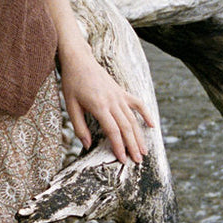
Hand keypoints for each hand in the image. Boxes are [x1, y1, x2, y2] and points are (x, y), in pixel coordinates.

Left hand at [59, 47, 152, 165]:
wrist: (79, 60)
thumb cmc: (72, 84)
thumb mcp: (70, 106)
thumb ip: (79, 127)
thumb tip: (87, 145)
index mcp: (99, 106)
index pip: (113, 131)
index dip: (119, 147)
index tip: (123, 160)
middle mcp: (112, 101)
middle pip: (126, 127)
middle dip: (133, 146)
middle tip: (138, 161)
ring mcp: (119, 96)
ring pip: (133, 119)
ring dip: (140, 136)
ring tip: (144, 152)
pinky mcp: (122, 91)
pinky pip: (137, 103)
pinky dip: (146, 114)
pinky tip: (152, 126)